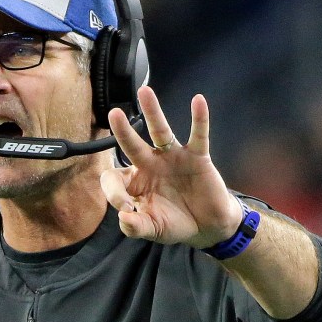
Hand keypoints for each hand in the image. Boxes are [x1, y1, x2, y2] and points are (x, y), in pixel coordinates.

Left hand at [101, 86, 242, 248]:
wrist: (207, 226)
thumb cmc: (176, 223)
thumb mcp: (153, 229)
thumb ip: (135, 227)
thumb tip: (122, 218)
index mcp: (135, 182)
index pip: (115, 178)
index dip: (115, 193)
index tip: (125, 209)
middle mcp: (151, 165)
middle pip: (132, 144)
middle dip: (122, 131)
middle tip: (114, 114)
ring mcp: (173, 158)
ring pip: (160, 132)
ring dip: (153, 112)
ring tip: (145, 92)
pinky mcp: (197, 157)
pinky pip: (198, 135)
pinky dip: (199, 119)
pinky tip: (198, 101)